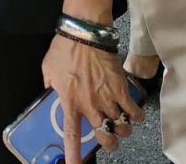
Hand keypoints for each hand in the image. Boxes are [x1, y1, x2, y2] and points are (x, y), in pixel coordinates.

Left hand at [42, 33, 143, 155]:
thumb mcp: (48, 71)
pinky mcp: (122, 90)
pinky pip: (134, 112)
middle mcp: (90, 105)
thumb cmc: (64, 50)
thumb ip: (51, 88)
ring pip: (122, 128)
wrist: (84, 34)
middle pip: (105, 137)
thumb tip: (52, 96)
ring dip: (123, 130)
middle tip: (109, 137)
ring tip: (121, 124)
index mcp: (69, 103)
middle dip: (110, 142)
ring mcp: (107, 99)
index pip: (72, 135)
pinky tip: (134, 113)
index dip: (74, 155)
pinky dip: (136, 116)